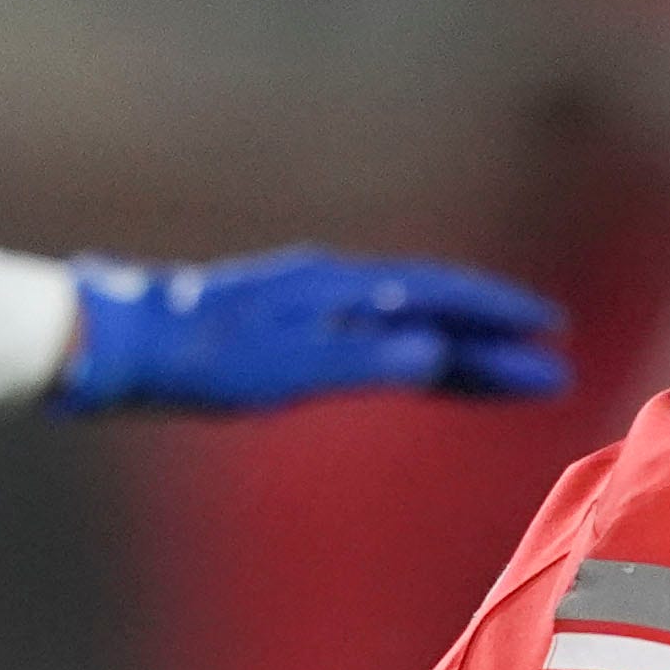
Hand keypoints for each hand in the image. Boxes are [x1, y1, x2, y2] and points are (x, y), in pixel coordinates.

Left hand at [52, 250, 569, 413]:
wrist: (121, 345)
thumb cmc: (198, 358)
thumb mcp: (285, 367)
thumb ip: (361, 359)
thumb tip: (433, 354)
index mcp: (338, 290)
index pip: (436, 298)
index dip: (494, 316)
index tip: (547, 332)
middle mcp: (331, 291)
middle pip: (430, 314)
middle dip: (491, 343)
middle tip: (548, 371)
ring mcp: (310, 312)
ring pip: (403, 329)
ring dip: (457, 354)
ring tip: (505, 380)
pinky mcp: (287, 339)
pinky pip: (372, 343)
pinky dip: (411, 359)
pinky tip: (421, 373)